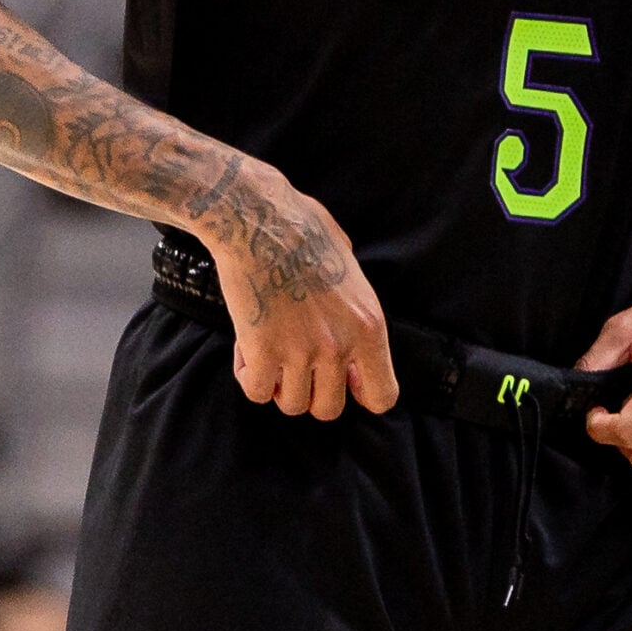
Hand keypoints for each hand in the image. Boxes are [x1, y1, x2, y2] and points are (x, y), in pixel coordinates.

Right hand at [201, 167, 398, 420]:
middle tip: (295, 364)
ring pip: (291, 404)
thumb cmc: (304, 232)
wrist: (260, 220)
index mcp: (369, 326)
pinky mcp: (262, 351)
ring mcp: (300, 352)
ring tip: (269, 349)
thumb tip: (352, 335)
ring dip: (278, 384)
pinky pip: (256, 392)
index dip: (361, 394)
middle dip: (310, 391)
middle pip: (328, 409)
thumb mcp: (351, 270)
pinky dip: (249, 376)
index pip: (383, 396)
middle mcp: (340, 346)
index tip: (343, 380)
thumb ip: (354, 310)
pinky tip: (248, 350)